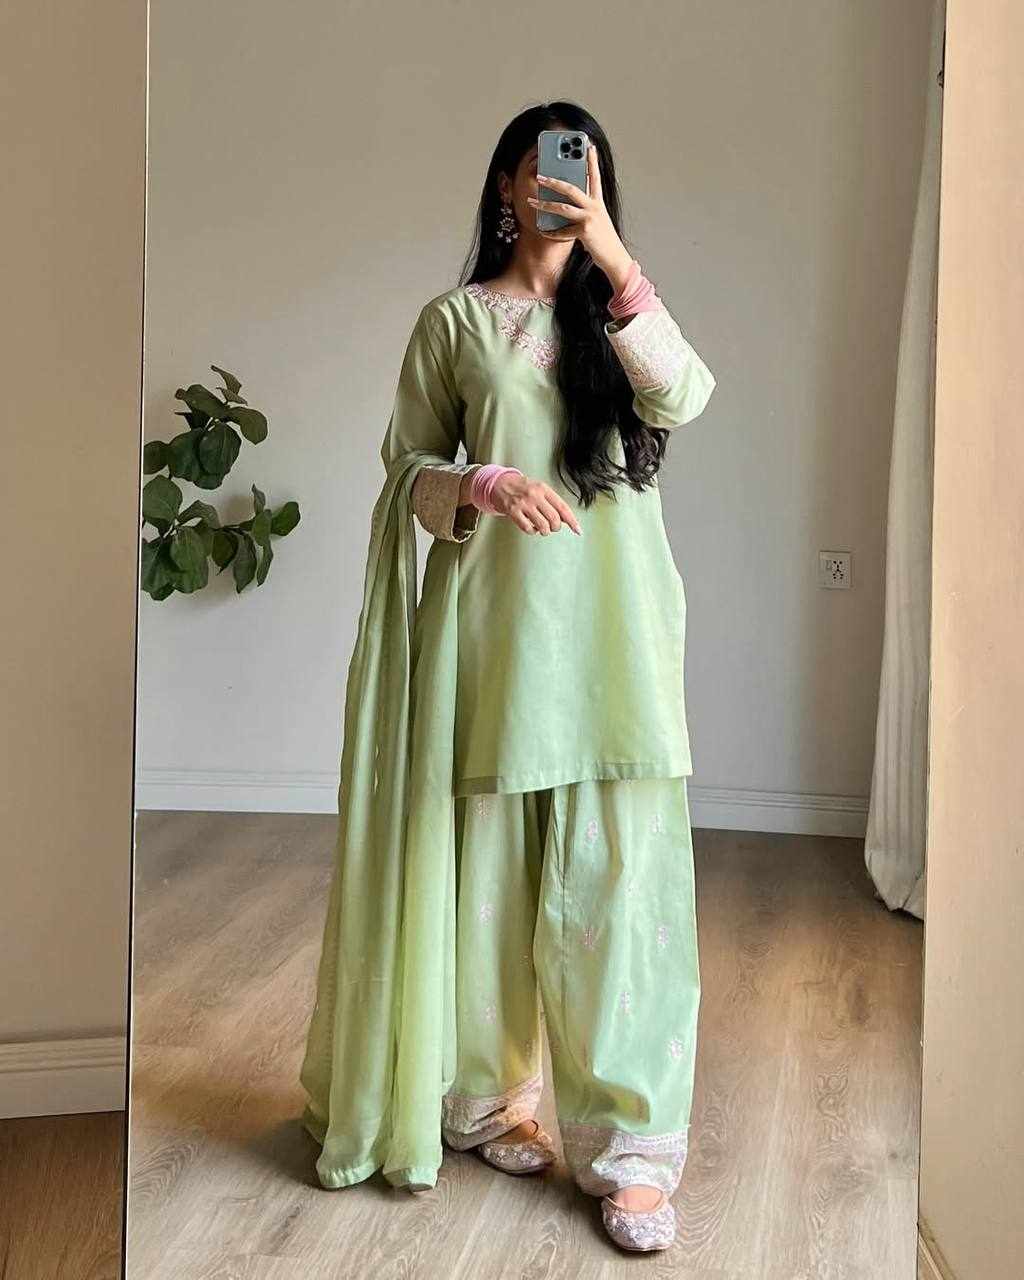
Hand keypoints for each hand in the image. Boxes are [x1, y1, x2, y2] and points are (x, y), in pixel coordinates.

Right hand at [491, 471, 581, 535]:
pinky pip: (528, 529)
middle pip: (554, 519)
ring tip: (541, 527)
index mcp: (544, 489)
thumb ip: (552, 502)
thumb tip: (566, 519)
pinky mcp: (513, 512)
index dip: (572, 521)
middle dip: (555, 527)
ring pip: (543, 526)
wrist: (500, 483)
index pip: (563, 507)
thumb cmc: (522, 488)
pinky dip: (532, 531)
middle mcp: (535, 495)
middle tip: (552, 527)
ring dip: (544, 531)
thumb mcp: (540, 489)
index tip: (578, 530)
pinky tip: (531, 526)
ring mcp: (524, 504)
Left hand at [527, 143, 632, 288]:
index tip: (588, 145)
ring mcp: (590, 219)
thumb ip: (585, 208)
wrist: (614, 258)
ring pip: (563, 208)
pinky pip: (563, 231)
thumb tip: (566, 201)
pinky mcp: (584, 232)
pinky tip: (542, 231)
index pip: (595, 176)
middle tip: (540, 175)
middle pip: (571, 188)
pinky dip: (551, 232)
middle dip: (554, 181)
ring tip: (531, 200)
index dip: (592, 160)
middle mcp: (595, 207)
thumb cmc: (603, 239)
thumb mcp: (597, 219)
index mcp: (598, 201)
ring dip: (545, 204)